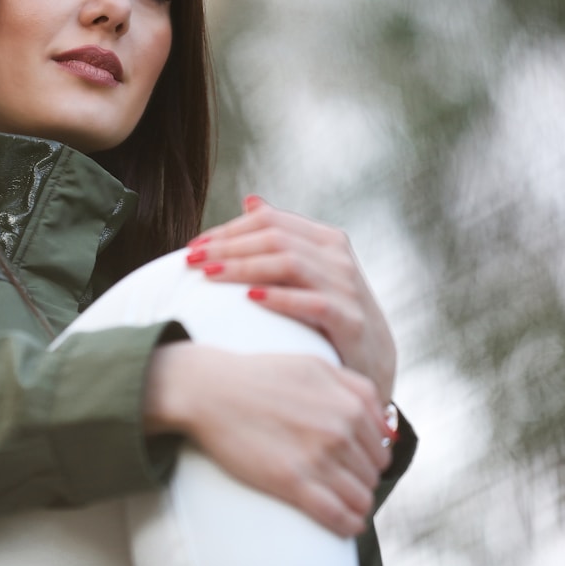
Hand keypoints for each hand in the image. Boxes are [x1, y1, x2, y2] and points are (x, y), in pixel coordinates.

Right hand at [145, 342, 391, 536]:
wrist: (210, 390)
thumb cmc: (260, 376)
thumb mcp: (317, 366)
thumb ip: (358, 390)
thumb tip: (387, 427)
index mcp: (348, 403)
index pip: (382, 447)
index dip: (372, 459)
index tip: (358, 465)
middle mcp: (339, 430)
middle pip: (372, 473)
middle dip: (363, 480)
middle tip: (345, 483)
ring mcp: (317, 458)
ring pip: (360, 497)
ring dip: (357, 505)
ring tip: (346, 505)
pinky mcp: (293, 482)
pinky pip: (337, 516)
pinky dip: (347, 525)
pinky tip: (347, 525)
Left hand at [186, 196, 396, 402]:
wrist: (374, 364)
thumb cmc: (330, 316)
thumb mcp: (309, 272)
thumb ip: (283, 238)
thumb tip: (251, 200)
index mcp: (325, 239)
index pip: (269, 220)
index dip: (228, 230)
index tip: (193, 246)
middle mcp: (338, 257)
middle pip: (274, 238)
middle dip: (227, 246)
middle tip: (191, 259)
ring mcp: (347, 288)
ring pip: (289, 263)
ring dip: (243, 267)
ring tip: (209, 275)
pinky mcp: (350, 321)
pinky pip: (312, 303)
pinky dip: (280, 297)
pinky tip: (250, 298)